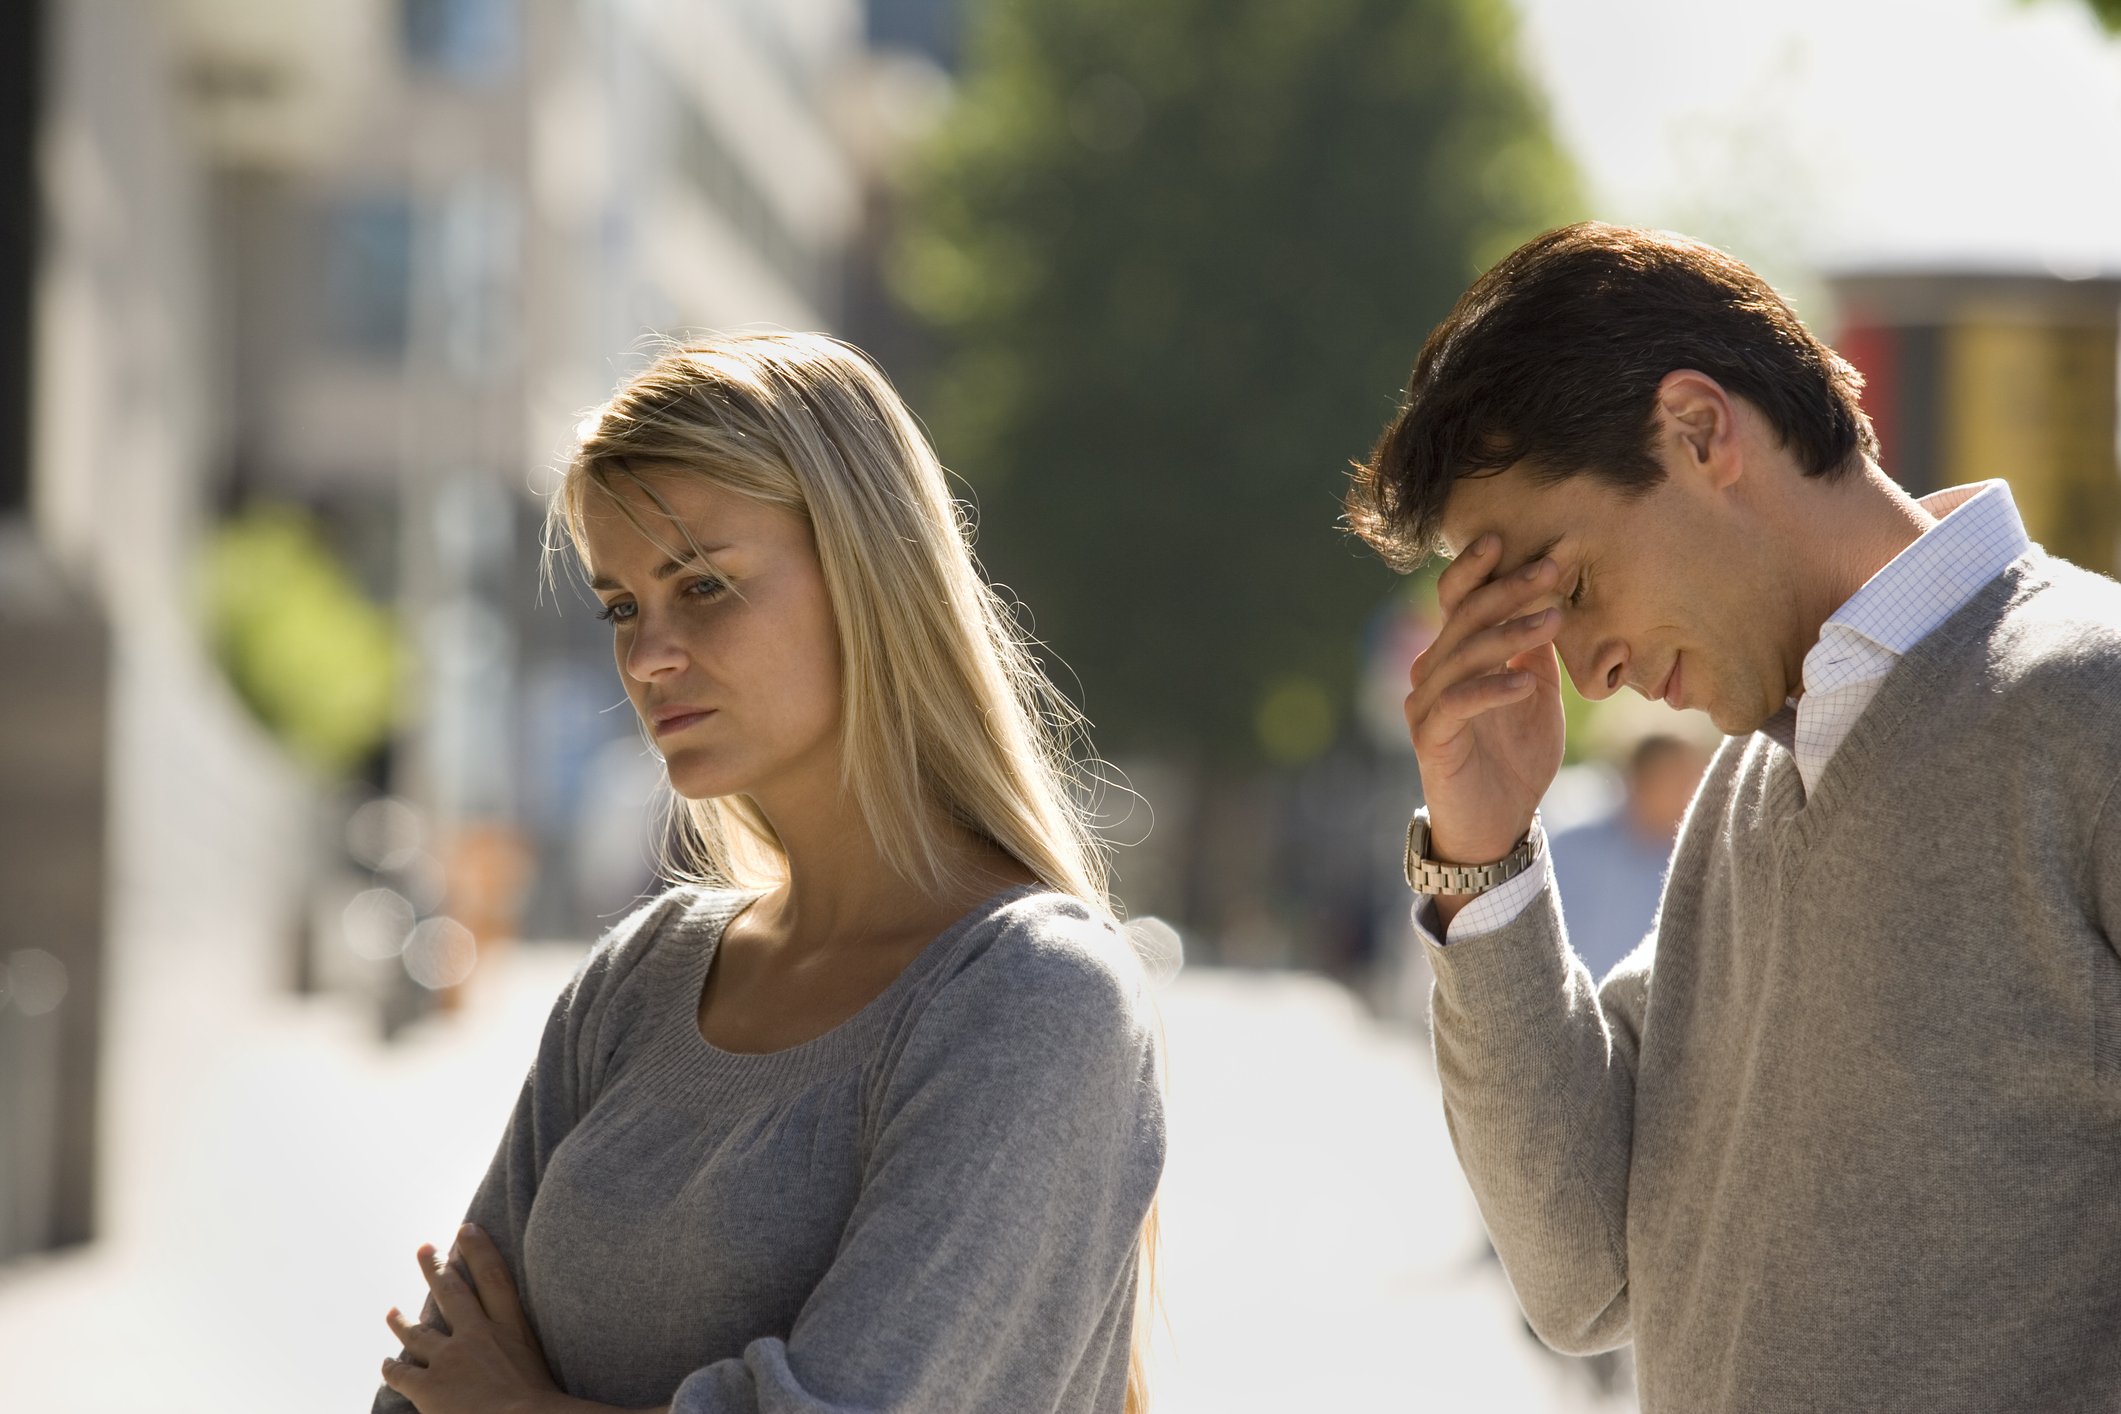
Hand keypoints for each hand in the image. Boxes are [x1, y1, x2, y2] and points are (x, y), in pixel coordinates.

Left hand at [380, 1225, 559, 1413]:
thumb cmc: (545, 1406)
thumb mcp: (547, 1368)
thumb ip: (530, 1354)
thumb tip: (533, 1353)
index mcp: (511, 1329)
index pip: (494, 1278)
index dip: (479, 1251)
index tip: (467, 1229)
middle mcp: (477, 1336)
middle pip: (452, 1293)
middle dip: (436, 1268)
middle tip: (424, 1248)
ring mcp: (449, 1359)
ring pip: (419, 1333)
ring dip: (401, 1321)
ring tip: (391, 1312)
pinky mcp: (429, 1386)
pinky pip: (401, 1373)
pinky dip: (392, 1368)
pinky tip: (386, 1364)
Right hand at [1404, 534, 1565, 906]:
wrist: (1495, 824)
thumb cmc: (1516, 757)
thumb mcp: (1537, 693)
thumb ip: (1534, 651)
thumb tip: (1549, 599)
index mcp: (1454, 655)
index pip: (1461, 598)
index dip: (1486, 569)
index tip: (1530, 543)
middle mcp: (1431, 671)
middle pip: (1465, 617)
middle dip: (1510, 589)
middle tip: (1552, 568)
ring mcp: (1426, 704)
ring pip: (1464, 654)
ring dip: (1510, 634)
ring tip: (1553, 620)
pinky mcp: (1431, 738)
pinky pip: (1459, 703)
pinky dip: (1492, 689)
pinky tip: (1526, 682)